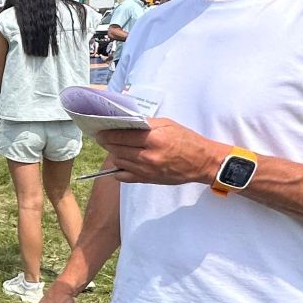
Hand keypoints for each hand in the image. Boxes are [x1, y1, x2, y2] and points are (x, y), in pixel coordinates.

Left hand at [94, 118, 220, 185]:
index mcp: (154, 139)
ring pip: (119, 162)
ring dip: (114, 154)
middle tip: (103, 138)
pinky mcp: (148, 180)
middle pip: (117, 149)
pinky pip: (124, 176)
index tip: (100, 131)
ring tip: (115, 147)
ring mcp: (147, 170)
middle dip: (107, 143)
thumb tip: (126, 122)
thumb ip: (146, 124)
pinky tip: (122, 162)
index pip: (122, 135)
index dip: (107, 134)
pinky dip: (119, 169)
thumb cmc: (187, 140)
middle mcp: (148, 156)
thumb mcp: (168, 125)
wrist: (203, 162)